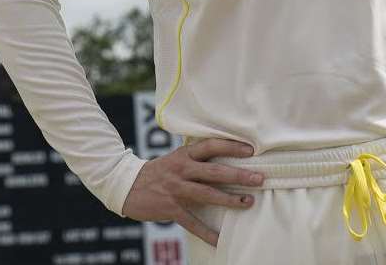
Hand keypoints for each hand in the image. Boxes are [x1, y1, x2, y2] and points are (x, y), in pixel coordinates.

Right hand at [120, 138, 263, 245]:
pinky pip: (192, 222)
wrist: (126, 185)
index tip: (251, 150)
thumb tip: (223, 159)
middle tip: (259, 178)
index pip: (210, 146)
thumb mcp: (174, 160)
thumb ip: (194, 160)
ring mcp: (175, 189)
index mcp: (183, 156)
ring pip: (206, 193)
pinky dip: (206, 232)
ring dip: (229, 199)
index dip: (231, 146)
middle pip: (213, 171)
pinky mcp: (170, 207)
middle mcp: (180, 170)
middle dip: (238, 175)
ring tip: (248, 202)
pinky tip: (220, 240)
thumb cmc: (156, 172)